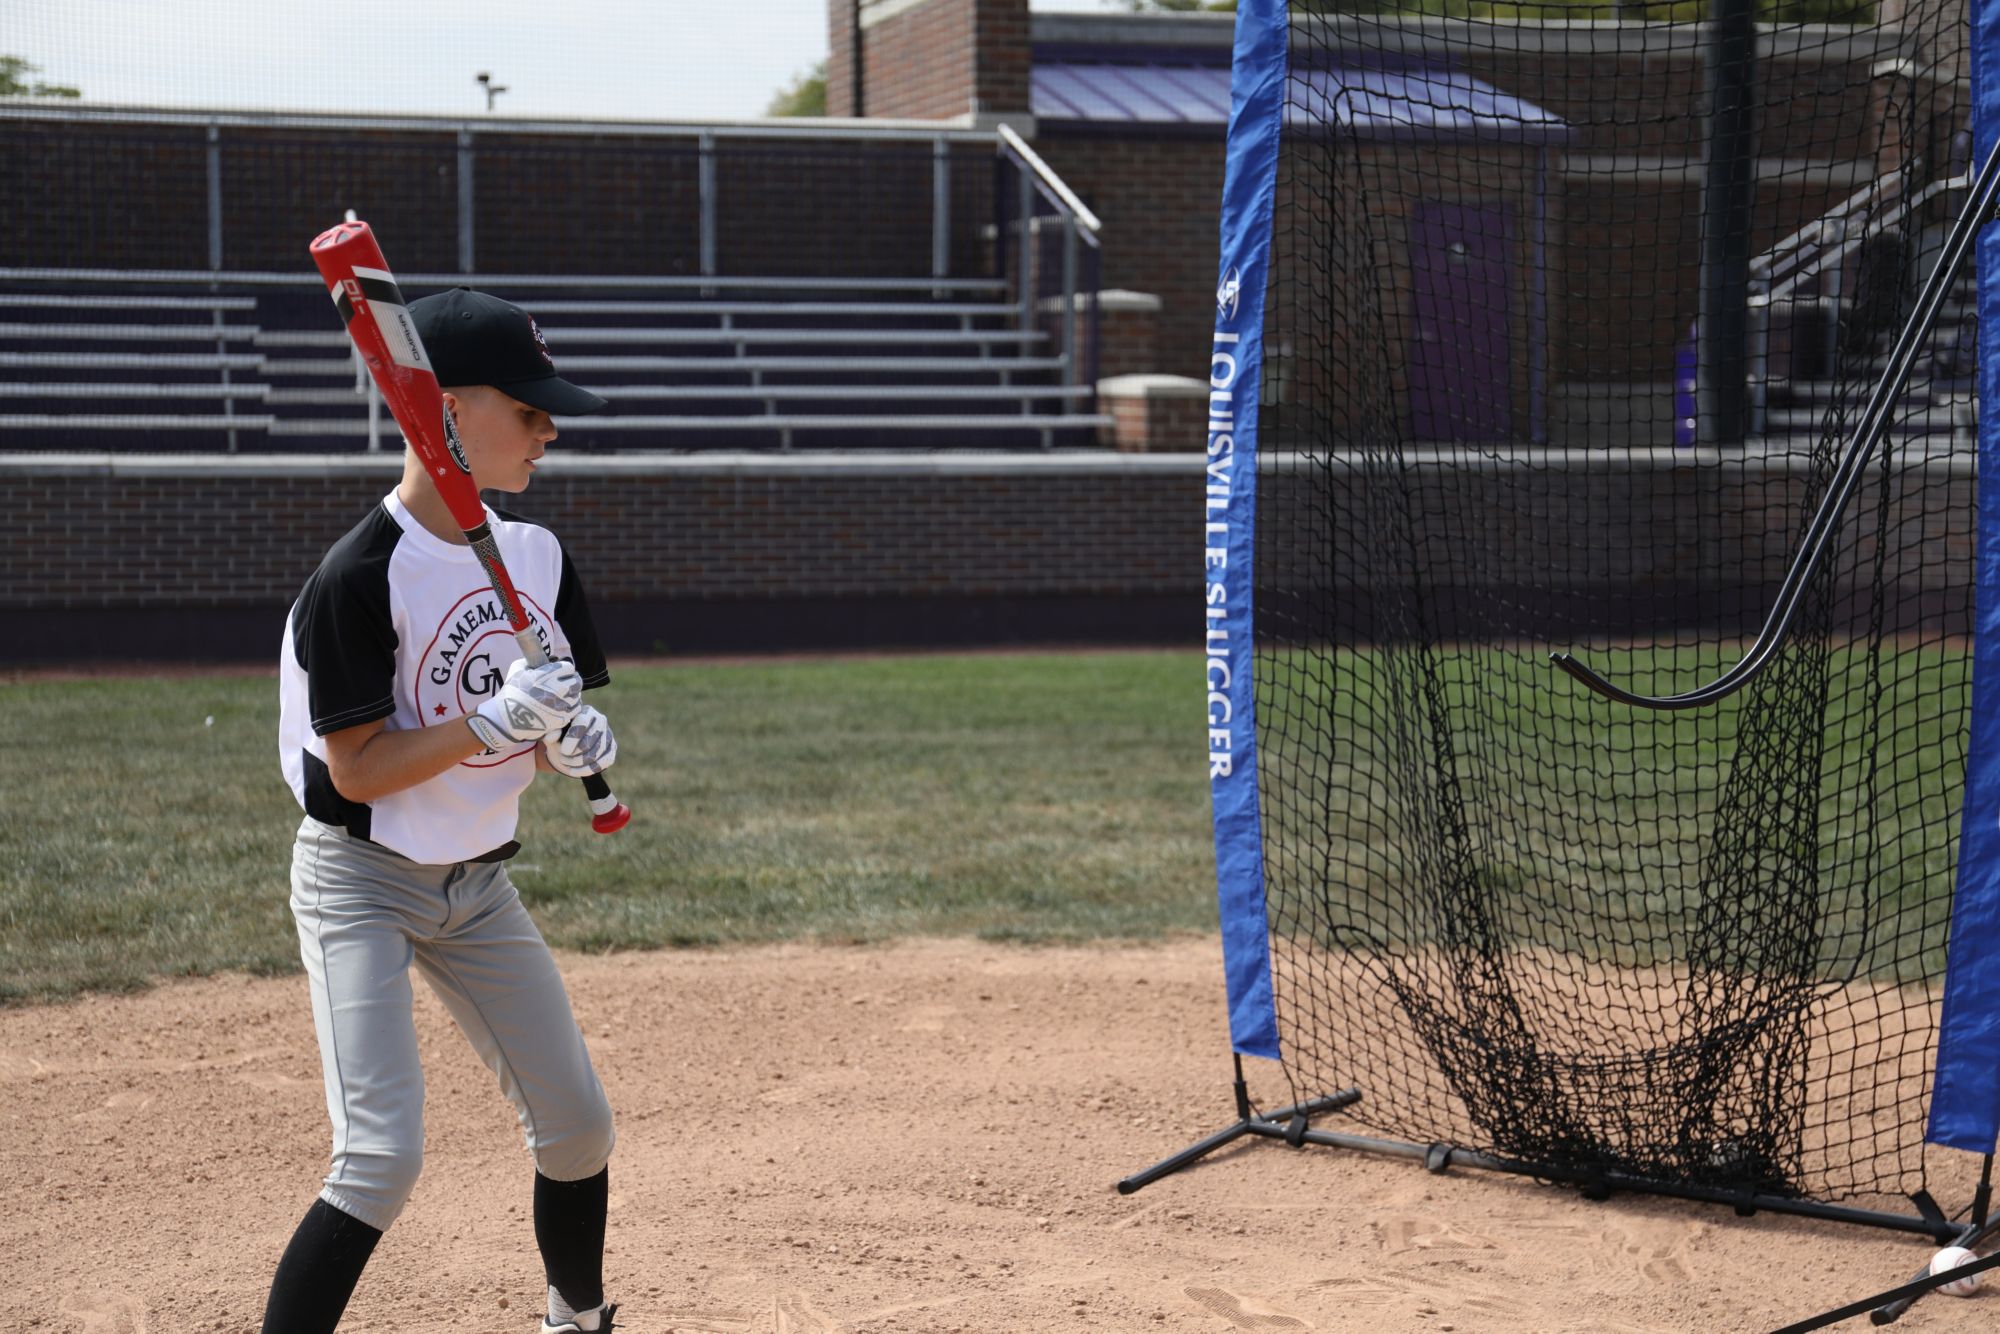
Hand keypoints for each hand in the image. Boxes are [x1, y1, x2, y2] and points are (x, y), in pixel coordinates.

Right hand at [465, 657, 581, 750]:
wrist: (507, 718)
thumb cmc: (511, 692)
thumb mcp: (517, 669)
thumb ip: (530, 661)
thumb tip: (538, 660)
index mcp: (548, 675)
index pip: (569, 667)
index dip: (565, 669)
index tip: (560, 672)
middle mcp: (558, 689)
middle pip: (577, 681)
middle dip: (572, 680)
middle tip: (566, 682)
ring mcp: (561, 705)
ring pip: (577, 695)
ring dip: (571, 694)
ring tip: (563, 695)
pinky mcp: (562, 718)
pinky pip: (575, 709)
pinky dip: (571, 706)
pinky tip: (563, 705)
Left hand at [544, 704, 616, 777]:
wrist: (570, 745)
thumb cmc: (560, 735)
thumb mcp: (553, 733)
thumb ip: (551, 732)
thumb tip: (551, 736)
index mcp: (585, 711)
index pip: (583, 724)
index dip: (573, 739)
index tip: (564, 751)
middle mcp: (600, 720)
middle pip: (589, 742)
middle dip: (574, 755)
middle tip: (562, 758)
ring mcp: (608, 734)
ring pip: (595, 754)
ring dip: (578, 763)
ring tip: (566, 763)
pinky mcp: (612, 748)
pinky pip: (603, 762)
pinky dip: (586, 770)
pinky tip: (574, 771)